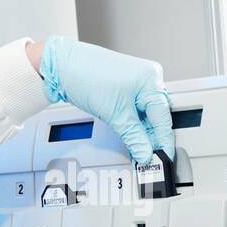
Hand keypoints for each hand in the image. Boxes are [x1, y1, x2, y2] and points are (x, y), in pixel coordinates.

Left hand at [39, 37, 173, 164]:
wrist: (62, 67)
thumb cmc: (87, 76)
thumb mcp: (115, 114)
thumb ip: (134, 137)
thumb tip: (146, 153)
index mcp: (151, 79)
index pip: (164, 117)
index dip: (163, 141)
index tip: (163, 158)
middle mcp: (148, 78)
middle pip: (157, 115)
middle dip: (152, 138)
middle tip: (149, 158)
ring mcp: (137, 82)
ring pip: (146, 114)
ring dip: (142, 132)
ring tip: (139, 149)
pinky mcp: (125, 88)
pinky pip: (136, 110)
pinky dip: (134, 124)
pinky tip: (132, 136)